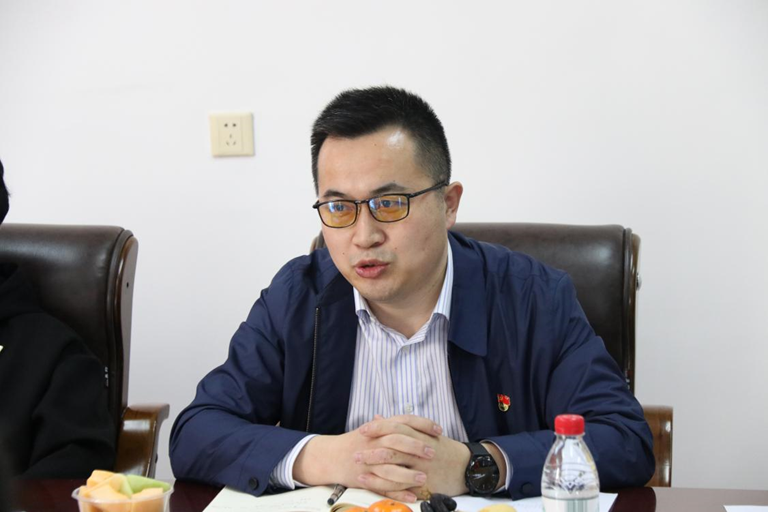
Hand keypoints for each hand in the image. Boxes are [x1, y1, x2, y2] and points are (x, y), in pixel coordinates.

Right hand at [292, 414, 441, 497]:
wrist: (331, 456)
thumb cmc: (357, 442)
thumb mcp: (374, 429)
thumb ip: (394, 425)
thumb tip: (417, 423)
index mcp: (379, 428)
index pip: (404, 421)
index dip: (423, 424)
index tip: (438, 430)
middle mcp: (374, 442)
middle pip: (397, 441)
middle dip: (416, 447)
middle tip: (433, 453)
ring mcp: (368, 461)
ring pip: (390, 467)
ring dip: (408, 474)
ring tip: (424, 478)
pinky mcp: (364, 478)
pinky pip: (383, 487)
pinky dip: (398, 492)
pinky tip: (412, 496)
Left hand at [355, 415, 470, 500]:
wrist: (467, 467)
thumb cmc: (443, 449)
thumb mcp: (425, 433)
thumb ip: (401, 426)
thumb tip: (377, 417)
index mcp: (421, 435)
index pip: (396, 427)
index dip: (378, 428)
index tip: (363, 430)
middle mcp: (421, 450)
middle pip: (392, 447)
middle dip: (372, 450)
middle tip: (355, 452)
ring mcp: (422, 468)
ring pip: (395, 467)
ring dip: (374, 468)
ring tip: (358, 469)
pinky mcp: (424, 485)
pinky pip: (401, 485)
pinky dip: (384, 484)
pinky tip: (372, 485)